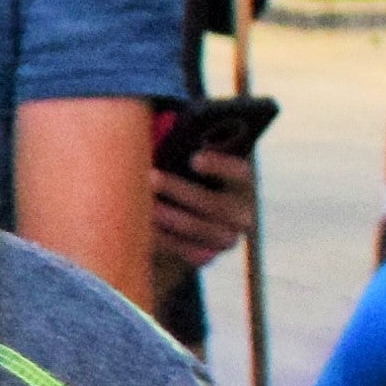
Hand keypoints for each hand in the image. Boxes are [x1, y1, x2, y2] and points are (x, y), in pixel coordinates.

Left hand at [148, 155, 250, 279]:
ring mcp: (228, 238)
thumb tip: (161, 128)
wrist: (175, 220)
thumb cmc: (177, 175)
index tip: (193, 157)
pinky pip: (191, 254)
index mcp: (241, 182)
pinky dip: (167, 242)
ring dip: (171, 217)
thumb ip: (177, 143)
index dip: (220, 165)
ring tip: (143, 205)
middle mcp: (242, 212)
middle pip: (215, 204)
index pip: (240, 172)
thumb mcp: (179, 158)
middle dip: (180, 190)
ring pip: (202, 230)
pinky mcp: (208, 257)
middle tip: (149, 176)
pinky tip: (144, 231)